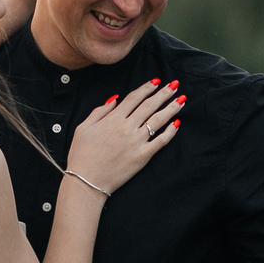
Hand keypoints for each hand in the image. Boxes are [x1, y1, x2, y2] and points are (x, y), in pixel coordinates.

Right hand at [66, 77, 182, 193]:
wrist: (87, 181)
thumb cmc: (82, 155)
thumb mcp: (83, 128)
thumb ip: (99, 111)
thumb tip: (115, 99)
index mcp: (113, 119)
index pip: (134, 98)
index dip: (146, 88)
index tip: (156, 82)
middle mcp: (127, 128)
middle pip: (149, 105)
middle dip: (164, 93)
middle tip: (174, 85)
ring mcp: (136, 142)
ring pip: (158, 120)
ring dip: (171, 108)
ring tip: (181, 100)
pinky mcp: (143, 156)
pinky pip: (160, 141)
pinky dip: (170, 132)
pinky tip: (177, 124)